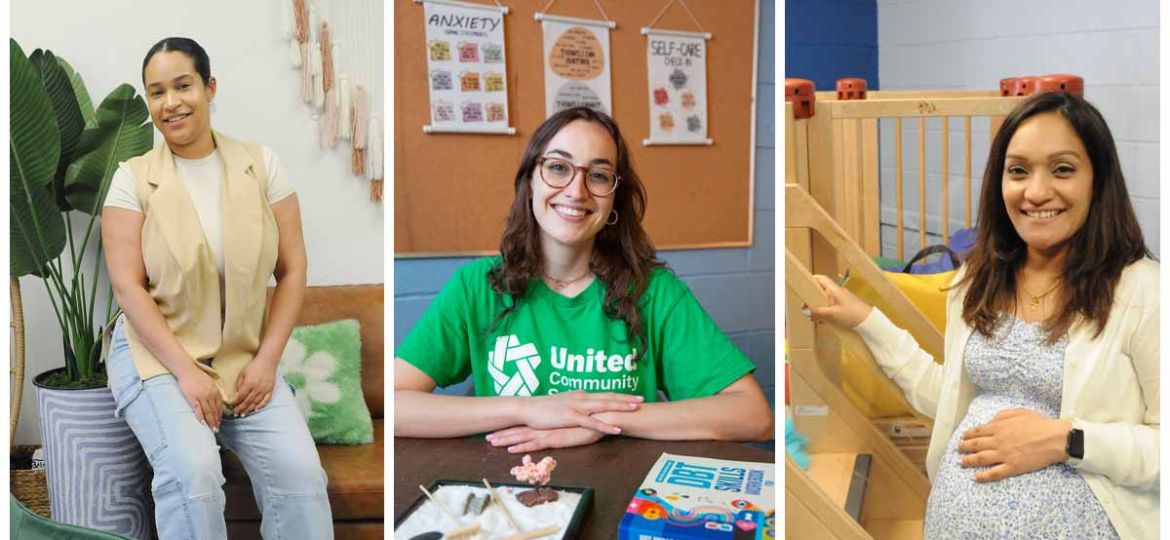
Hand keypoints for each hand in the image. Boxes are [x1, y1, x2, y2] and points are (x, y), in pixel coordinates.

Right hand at [177, 367, 222, 430]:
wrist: (187, 370)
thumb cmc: (198, 376)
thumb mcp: (210, 383)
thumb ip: (214, 392)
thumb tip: (216, 402)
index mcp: (215, 391)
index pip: (219, 406)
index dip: (219, 415)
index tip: (219, 422)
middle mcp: (210, 394)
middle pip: (214, 411)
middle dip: (216, 421)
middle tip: (216, 429)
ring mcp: (201, 396)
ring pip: (207, 412)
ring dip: (209, 421)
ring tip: (211, 429)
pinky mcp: (192, 397)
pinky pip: (197, 409)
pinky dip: (200, 417)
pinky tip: (201, 423)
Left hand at [231, 358, 277, 416]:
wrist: (268, 361)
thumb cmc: (254, 366)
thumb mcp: (243, 373)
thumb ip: (240, 384)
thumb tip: (237, 394)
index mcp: (249, 383)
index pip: (240, 396)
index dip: (235, 402)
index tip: (230, 406)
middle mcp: (257, 388)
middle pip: (248, 402)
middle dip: (240, 408)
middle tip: (235, 413)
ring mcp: (265, 390)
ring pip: (256, 403)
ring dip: (249, 409)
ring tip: (243, 414)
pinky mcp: (270, 390)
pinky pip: (266, 400)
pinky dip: (261, 406)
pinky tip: (256, 409)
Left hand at [486, 426, 605, 452]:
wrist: (603, 417)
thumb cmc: (591, 420)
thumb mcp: (575, 423)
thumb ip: (566, 424)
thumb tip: (561, 426)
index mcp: (550, 422)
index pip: (527, 425)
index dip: (512, 428)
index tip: (498, 430)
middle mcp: (546, 425)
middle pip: (521, 430)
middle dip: (503, 434)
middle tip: (487, 437)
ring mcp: (549, 431)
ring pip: (523, 436)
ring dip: (506, 439)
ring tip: (491, 442)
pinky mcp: (555, 438)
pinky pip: (535, 444)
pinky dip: (522, 447)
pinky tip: (510, 450)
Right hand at [522, 391, 642, 433]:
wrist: (527, 408)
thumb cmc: (543, 409)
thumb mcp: (562, 405)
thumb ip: (574, 406)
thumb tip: (584, 407)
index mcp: (580, 395)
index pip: (604, 394)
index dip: (620, 395)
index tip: (633, 396)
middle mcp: (581, 398)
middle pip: (608, 397)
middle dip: (626, 398)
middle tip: (642, 399)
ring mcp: (577, 407)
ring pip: (603, 406)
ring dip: (620, 408)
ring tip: (635, 410)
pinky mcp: (571, 417)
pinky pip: (592, 422)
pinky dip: (606, 425)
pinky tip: (617, 429)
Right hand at [805, 275, 872, 327]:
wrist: (869, 322)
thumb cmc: (853, 315)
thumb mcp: (832, 314)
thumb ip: (818, 312)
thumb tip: (806, 310)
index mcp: (834, 290)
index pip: (821, 279)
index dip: (812, 280)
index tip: (804, 285)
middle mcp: (838, 293)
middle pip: (821, 291)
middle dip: (812, 299)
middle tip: (806, 307)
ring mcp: (842, 300)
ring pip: (826, 301)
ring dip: (819, 308)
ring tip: (813, 317)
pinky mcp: (845, 307)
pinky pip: (831, 307)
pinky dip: (826, 313)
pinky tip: (823, 321)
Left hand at [958, 408, 1071, 481]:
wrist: (1055, 438)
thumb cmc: (1040, 423)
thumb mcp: (1019, 412)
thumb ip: (1002, 416)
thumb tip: (991, 421)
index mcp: (999, 427)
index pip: (978, 431)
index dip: (968, 435)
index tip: (962, 437)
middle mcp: (998, 441)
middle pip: (976, 445)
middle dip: (964, 447)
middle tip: (958, 449)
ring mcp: (1004, 454)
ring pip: (981, 458)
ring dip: (969, 461)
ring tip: (962, 462)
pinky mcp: (1013, 467)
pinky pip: (995, 473)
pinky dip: (984, 476)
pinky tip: (976, 477)